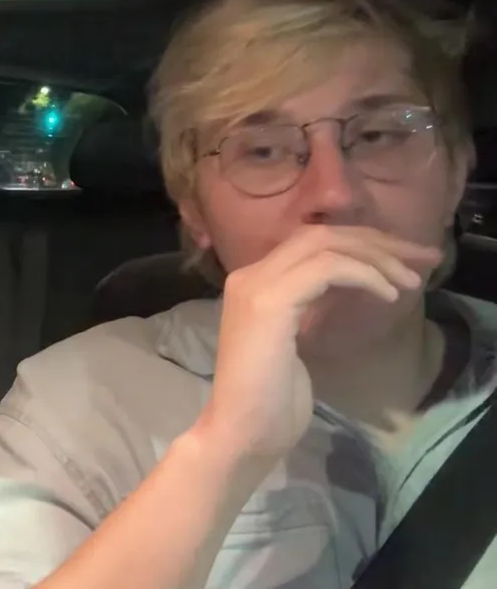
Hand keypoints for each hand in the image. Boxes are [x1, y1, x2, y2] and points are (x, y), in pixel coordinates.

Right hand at [195, 226, 440, 461]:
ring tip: (410, 281)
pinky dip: (365, 275)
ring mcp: (256, 286)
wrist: (242, 432)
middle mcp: (249, 275)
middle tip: (423, 258)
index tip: (405, 260)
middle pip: (320, 233)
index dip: (363, 243)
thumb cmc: (270, 400)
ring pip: (325, 244)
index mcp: (253, 282)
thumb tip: (346, 282)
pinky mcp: (269, 303)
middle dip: (377, 241)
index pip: (311, 242)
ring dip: (377, 257)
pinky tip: (388, 295)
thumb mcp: (294, 340)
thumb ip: (308, 305)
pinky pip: (328, 269)